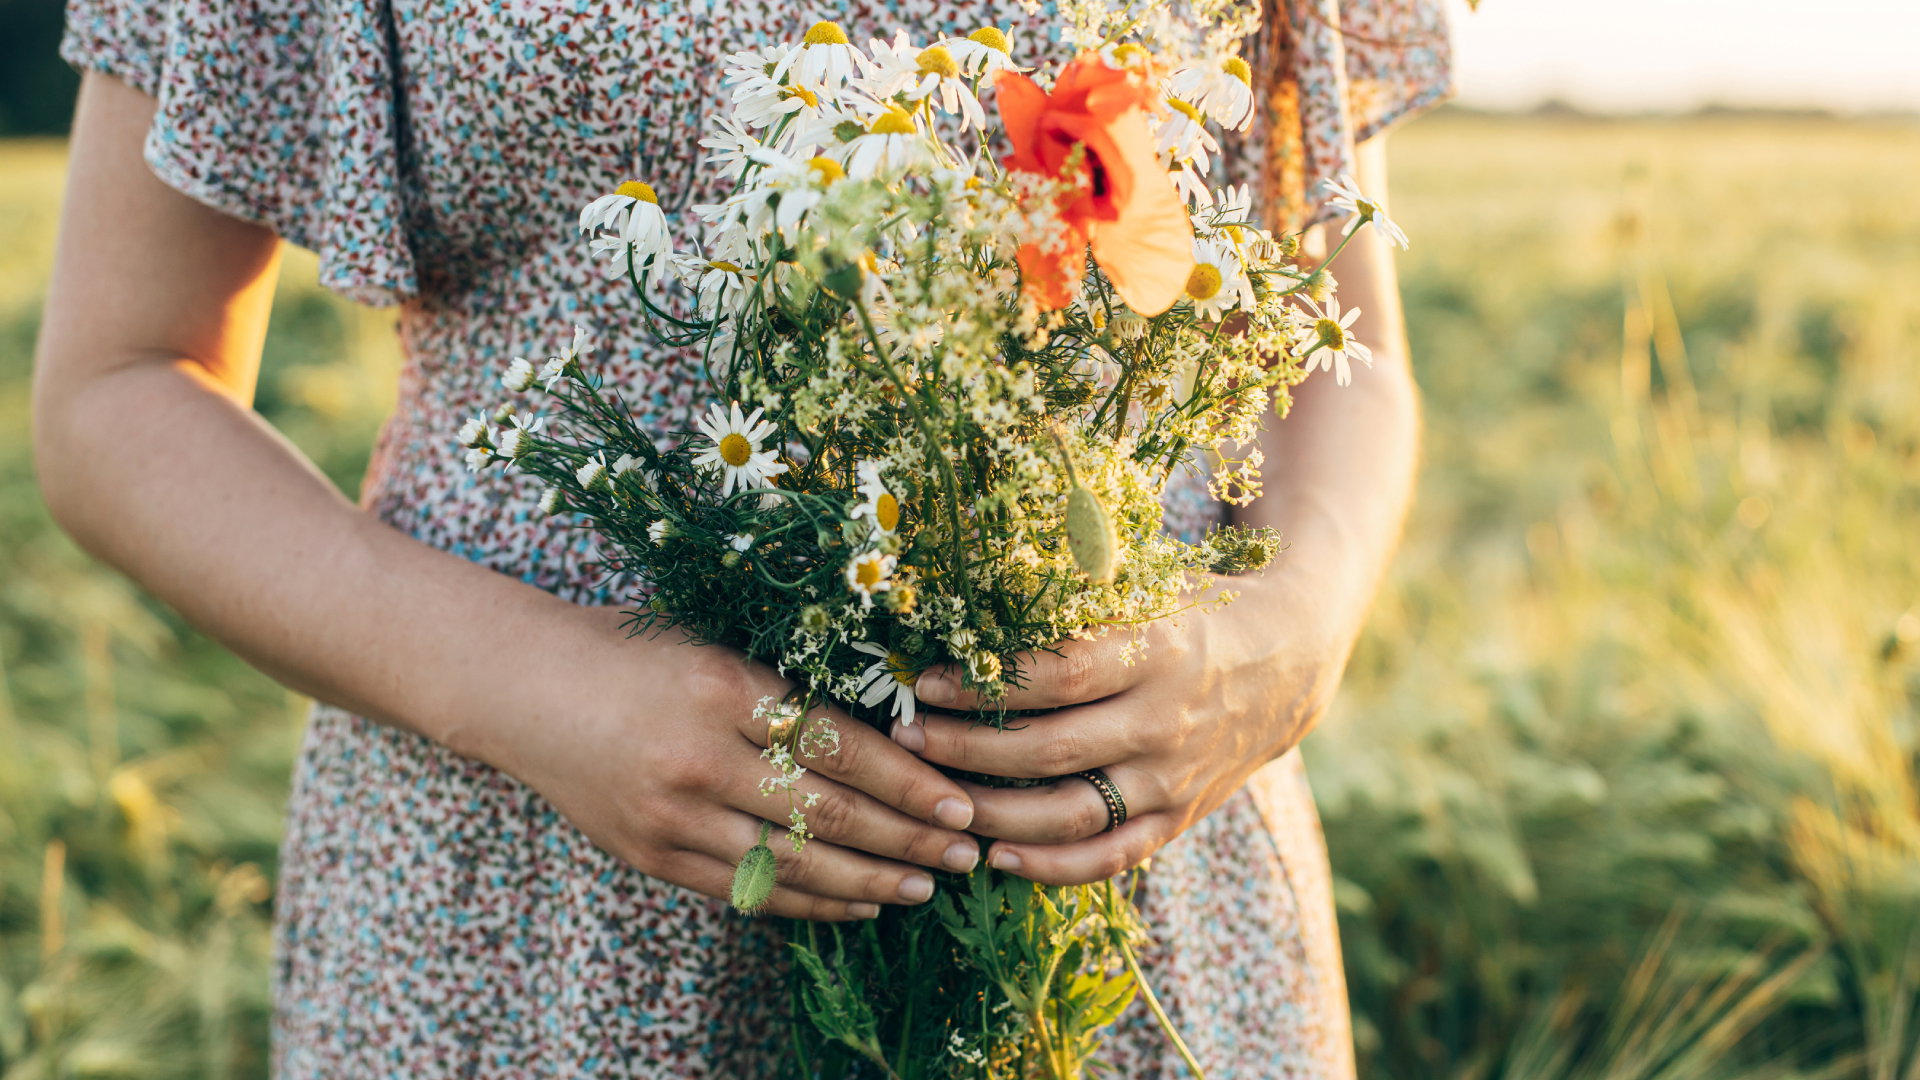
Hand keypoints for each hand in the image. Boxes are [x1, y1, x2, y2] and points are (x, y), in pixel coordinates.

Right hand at [479, 607, 982, 920]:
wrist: (523, 687)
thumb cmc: (634, 650)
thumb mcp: (715, 644)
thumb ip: (790, 686)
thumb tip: (897, 725)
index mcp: (723, 687)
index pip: (838, 747)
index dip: (908, 782)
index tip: (959, 803)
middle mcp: (698, 757)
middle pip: (825, 813)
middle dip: (906, 840)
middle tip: (965, 854)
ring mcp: (671, 814)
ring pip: (790, 864)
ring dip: (868, 881)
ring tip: (925, 888)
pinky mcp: (650, 854)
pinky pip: (744, 890)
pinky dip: (807, 902)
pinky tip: (855, 903)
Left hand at [901, 571, 1352, 885]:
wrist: (1288, 659)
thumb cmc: (1194, 609)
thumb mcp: (1148, 584)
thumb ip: (1077, 593)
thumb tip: (976, 589)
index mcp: (1156, 650)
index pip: (1056, 676)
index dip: (985, 686)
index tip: (925, 682)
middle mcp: (1165, 720)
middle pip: (1050, 749)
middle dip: (966, 749)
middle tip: (904, 739)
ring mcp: (1173, 777)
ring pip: (1072, 812)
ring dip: (994, 814)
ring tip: (933, 800)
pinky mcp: (1179, 817)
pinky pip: (1111, 856)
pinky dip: (1053, 866)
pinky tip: (998, 857)